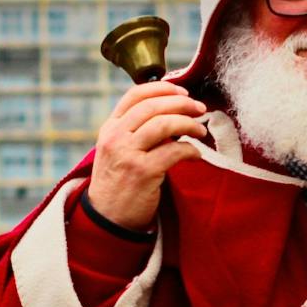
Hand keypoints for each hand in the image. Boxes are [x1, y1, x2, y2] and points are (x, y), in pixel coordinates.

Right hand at [87, 81, 206, 230]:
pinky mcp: (143, 172)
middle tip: (200, 108)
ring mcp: (128, 154)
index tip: (182, 92)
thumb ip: (134, 131)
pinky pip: (175, 151)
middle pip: (153, 106)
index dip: (162, 88)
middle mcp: (116, 138)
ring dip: (189, 124)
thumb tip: (172, 112)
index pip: (135, 95)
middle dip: (182, 103)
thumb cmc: (118, 183)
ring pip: (165, 124)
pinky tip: (196, 155)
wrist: (107, 219)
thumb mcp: (116, 151)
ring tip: (200, 132)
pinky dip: (191, 150)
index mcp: (110, 128)